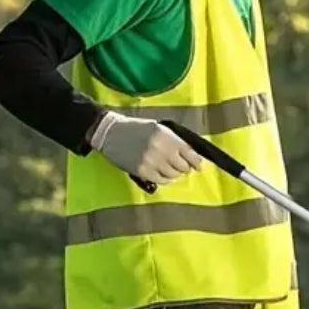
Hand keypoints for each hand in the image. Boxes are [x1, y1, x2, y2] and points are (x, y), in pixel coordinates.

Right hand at [89, 111, 203, 184]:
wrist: (110, 133)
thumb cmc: (135, 128)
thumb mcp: (157, 128)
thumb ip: (174, 140)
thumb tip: (191, 154)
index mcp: (166, 135)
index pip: (190, 153)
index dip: (196, 161)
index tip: (198, 166)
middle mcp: (161, 149)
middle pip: (183, 166)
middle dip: (185, 168)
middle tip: (182, 167)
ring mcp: (151, 161)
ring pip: (173, 175)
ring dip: (174, 174)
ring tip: (169, 169)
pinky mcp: (142, 172)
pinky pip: (162, 181)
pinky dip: (165, 179)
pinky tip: (161, 174)